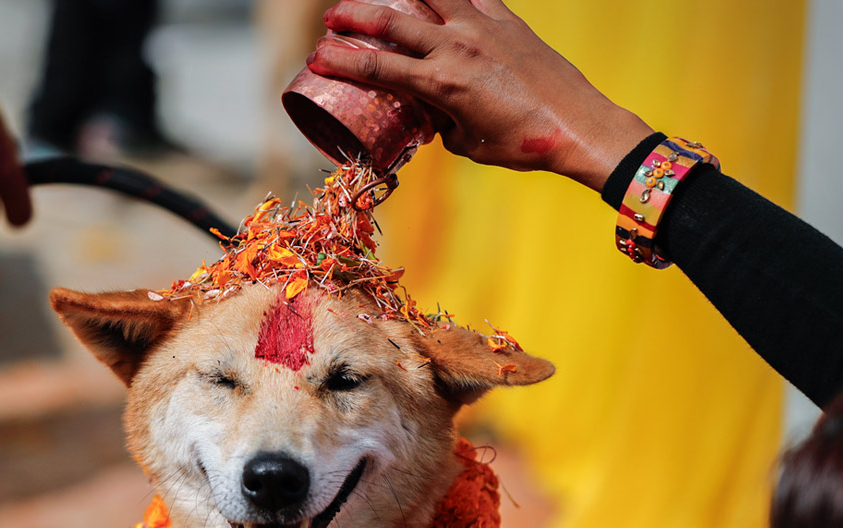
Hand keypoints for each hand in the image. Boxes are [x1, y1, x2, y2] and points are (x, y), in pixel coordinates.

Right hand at [307, 0, 652, 190]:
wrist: (577, 125)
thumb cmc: (523, 145)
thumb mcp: (468, 144)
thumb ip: (443, 125)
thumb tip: (434, 115)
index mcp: (441, 85)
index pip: (375, 67)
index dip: (340, 61)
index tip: (315, 58)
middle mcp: (456, 48)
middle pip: (391, 22)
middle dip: (353, 17)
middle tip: (330, 19)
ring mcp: (482, 28)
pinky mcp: (507, 19)